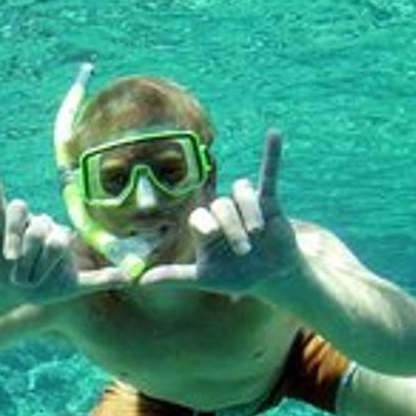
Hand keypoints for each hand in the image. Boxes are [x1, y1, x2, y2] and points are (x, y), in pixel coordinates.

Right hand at [0, 153, 129, 302]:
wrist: (7, 293)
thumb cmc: (40, 289)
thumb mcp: (72, 288)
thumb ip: (100, 280)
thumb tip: (132, 277)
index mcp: (62, 234)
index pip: (60, 240)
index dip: (49, 263)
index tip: (39, 283)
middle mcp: (45, 222)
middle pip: (41, 230)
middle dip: (32, 260)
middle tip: (24, 278)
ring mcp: (23, 219)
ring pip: (21, 217)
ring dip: (15, 242)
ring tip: (12, 260)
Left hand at [138, 130, 302, 296]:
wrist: (270, 277)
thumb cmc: (234, 276)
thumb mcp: (203, 278)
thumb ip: (174, 276)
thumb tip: (140, 281)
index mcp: (204, 226)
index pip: (199, 215)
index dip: (205, 223)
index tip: (212, 235)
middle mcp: (221, 211)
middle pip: (221, 205)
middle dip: (233, 229)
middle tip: (243, 251)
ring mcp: (244, 205)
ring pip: (241, 192)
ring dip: (249, 213)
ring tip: (258, 233)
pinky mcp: (268, 201)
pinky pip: (269, 174)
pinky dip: (272, 155)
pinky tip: (274, 134)